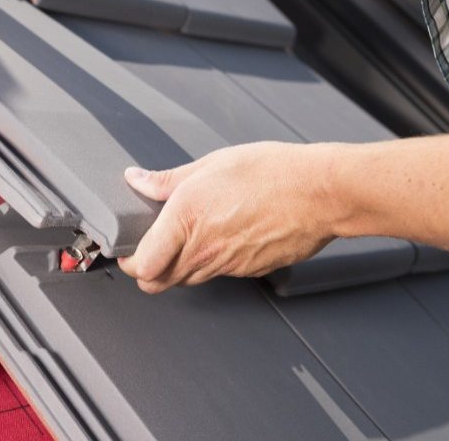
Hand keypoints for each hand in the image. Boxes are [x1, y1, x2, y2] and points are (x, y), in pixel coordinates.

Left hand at [116, 142, 346, 293]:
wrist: (319, 193)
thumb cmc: (270, 173)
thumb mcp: (211, 165)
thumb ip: (168, 180)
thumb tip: (137, 180)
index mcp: (185, 220)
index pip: (142, 267)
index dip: (130, 262)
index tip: (129, 248)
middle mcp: (204, 250)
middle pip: (159, 283)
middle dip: (149, 271)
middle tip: (151, 248)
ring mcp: (228, 265)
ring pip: (189, 279)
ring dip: (180, 266)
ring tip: (189, 236)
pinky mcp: (249, 270)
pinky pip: (220, 273)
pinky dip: (213, 261)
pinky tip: (224, 235)